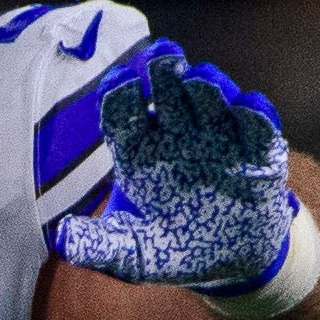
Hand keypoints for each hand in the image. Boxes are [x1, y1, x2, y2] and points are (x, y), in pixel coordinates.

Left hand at [49, 48, 296, 294]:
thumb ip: (99, 245)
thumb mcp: (132, 255)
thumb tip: (61, 238)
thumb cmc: (175, 250)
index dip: (120, 95)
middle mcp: (177, 132)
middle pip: (166, 90)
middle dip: (164, 70)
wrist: (232, 262)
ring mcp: (218, 136)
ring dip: (206, 84)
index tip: (120, 85)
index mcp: (139, 150)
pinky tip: (248, 107)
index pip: (123, 111)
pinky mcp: (258, 152)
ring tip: (199, 80)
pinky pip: (258, 126)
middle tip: (162, 57)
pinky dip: (255, 114)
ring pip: (211, 97)